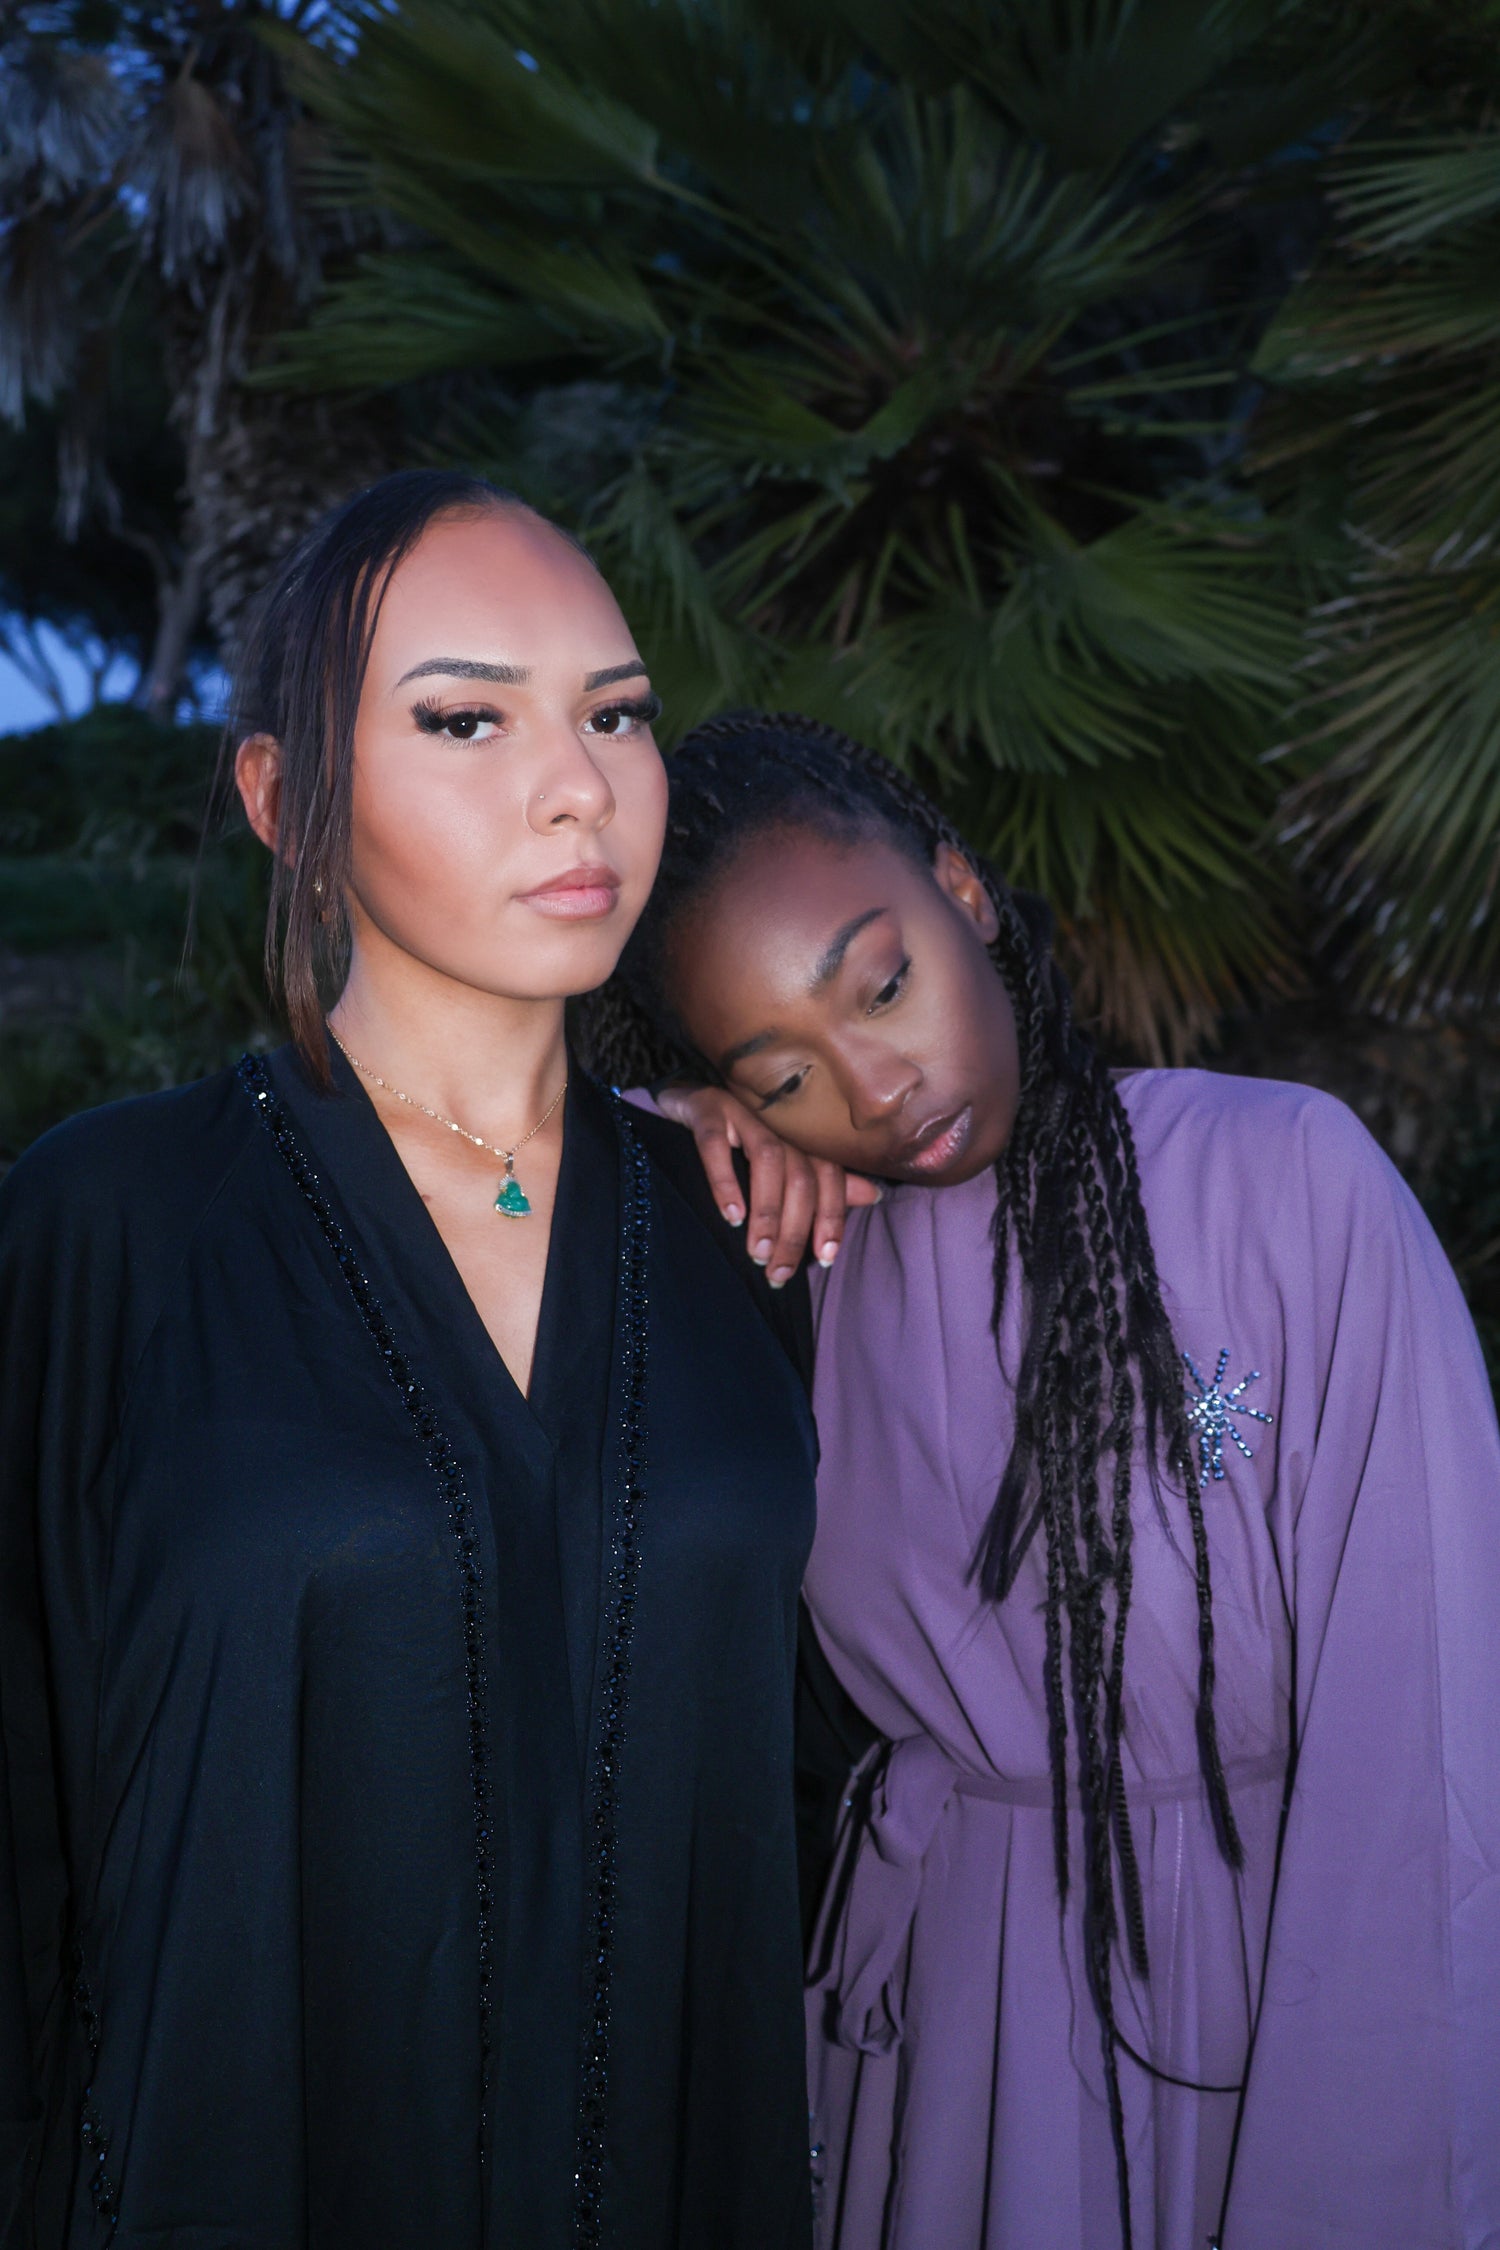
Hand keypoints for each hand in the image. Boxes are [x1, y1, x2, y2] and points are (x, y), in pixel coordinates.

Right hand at [655, 1083, 880, 1286]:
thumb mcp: (784, 1162)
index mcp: (802, 1134)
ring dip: (768, 1212)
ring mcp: (743, 1111)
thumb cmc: (738, 1138)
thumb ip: (823, 1182)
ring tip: (758, 1252)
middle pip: (801, 1176)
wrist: (685, 1098)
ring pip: (769, 1160)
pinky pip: (716, 1144)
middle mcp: (779, 1120)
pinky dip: (726, 1182)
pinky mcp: (706, 1109)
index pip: (829, 1176)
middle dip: (795, 1229)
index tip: (824, 1258)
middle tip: (778, 1272)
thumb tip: (873, 1196)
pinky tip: (731, 1216)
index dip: (831, 1217)